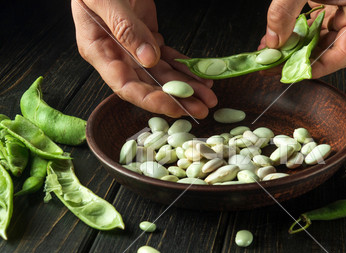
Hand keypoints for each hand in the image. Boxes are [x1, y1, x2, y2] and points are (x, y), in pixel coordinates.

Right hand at [71, 0, 216, 118]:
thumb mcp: (105, 0)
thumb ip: (125, 28)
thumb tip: (148, 59)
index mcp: (99, 52)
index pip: (125, 86)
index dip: (150, 99)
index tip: (174, 105)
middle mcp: (117, 57)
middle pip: (149, 86)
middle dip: (176, 99)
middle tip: (201, 110)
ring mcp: (133, 49)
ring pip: (163, 75)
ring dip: (187, 87)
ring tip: (208, 98)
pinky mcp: (148, 39)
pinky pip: (168, 58)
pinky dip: (185, 68)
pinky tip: (201, 77)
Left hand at [259, 0, 345, 77]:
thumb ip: (284, 13)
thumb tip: (273, 43)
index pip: (342, 55)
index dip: (315, 69)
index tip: (290, 75)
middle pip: (329, 50)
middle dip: (299, 60)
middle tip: (274, 66)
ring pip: (321, 40)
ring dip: (296, 49)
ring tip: (272, 54)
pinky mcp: (336, 2)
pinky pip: (317, 25)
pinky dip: (298, 33)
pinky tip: (281, 38)